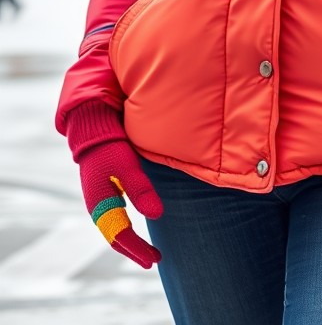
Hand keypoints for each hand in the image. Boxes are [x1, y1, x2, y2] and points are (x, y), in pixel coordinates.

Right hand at [65, 101, 162, 268]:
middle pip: (115, 238)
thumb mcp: (127, 165)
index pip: (120, 235)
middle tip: (153, 261)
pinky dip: (125, 232)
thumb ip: (140, 189)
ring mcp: (99, 203)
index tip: (153, 259)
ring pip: (114, 232)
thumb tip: (157, 215)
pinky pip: (114, 222)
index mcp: (100, 204)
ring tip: (148, 254)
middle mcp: (97, 208)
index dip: (137, 249)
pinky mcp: (104, 196)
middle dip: (134, 251)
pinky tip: (135, 233)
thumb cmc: (110, 147)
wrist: (93, 132)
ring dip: (130, 244)